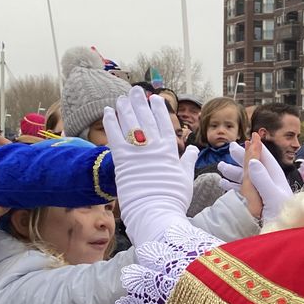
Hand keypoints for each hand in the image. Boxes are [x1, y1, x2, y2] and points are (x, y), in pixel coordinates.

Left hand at [102, 87, 193, 244]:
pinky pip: (114, 136)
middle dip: (141, 103)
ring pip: (130, 123)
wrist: (156, 213)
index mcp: (170, 150)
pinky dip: (111, 122)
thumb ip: (188, 160)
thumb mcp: (185, 178)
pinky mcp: (121, 160)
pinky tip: (109, 111)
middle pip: (145, 119)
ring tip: (122, 98)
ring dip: (125, 109)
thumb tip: (195, 149)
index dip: (158, 109)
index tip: (155, 99)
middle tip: (136, 91)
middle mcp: (153, 147)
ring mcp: (137, 152)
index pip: (163, 123)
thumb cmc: (173, 198)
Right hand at [217, 135, 293, 223]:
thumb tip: (252, 160)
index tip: (250, 136)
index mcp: (274, 178)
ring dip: (233, 172)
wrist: (285, 234)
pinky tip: (223, 184)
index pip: (264, 157)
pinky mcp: (257, 204)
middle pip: (253, 165)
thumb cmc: (283, 215)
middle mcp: (268, 183)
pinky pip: (242, 191)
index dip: (257, 146)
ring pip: (245, 179)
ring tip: (220, 166)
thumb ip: (263, 179)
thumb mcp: (272, 196)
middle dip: (241, 157)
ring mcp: (262, 193)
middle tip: (230, 147)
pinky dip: (232, 186)